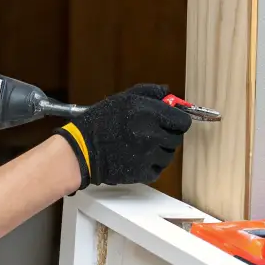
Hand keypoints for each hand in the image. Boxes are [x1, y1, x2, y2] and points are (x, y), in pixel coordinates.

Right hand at [53, 84, 191, 190]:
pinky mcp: (144, 172)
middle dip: (166, 136)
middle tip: (150, 134)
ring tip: (139, 146)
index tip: (171, 122)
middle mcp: (152, 133)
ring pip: (168, 155)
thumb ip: (148, 92)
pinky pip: (157, 169)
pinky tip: (135, 158)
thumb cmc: (100, 122)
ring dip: (158, 151)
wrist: (82, 149)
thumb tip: (167, 92)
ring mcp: (149, 155)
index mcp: (148, 112)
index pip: (183, 121)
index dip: (177, 122)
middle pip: (177, 139)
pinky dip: (150, 165)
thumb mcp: (123, 99)